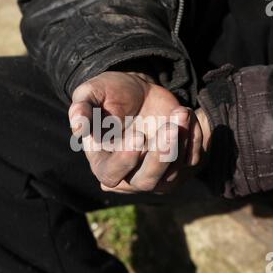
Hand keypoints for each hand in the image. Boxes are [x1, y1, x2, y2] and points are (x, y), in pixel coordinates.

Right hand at [69, 71, 209, 193]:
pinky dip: (195, 139)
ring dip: (180, 144)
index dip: (125, 161)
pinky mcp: (178, 164)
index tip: (138, 136)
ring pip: (172, 174)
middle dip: (159, 158)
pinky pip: (192, 161)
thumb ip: (83, 107)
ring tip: (180, 113)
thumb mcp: (93, 92)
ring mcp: (156, 172)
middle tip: (168, 129)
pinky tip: (186, 115)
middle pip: (146, 182)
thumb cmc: (111, 93)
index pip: (111, 175)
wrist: (139, 90)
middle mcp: (129, 174)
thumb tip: (76, 124)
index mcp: (103, 161)